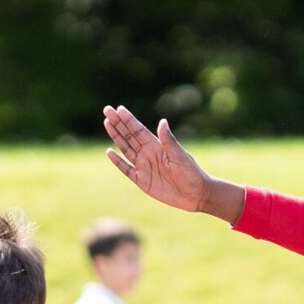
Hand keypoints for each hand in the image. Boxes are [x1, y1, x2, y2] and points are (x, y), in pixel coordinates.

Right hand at [103, 105, 242, 218]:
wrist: (196, 195)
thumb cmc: (191, 173)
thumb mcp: (180, 156)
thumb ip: (169, 140)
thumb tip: (162, 122)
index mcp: (157, 146)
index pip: (139, 130)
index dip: (128, 119)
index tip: (118, 108)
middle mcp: (148, 154)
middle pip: (129, 136)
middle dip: (118, 123)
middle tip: (107, 109)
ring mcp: (144, 167)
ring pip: (126, 149)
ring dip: (116, 137)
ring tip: (107, 123)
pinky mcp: (142, 181)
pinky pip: (126, 169)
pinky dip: (118, 161)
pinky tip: (109, 151)